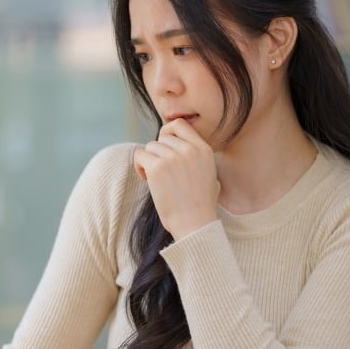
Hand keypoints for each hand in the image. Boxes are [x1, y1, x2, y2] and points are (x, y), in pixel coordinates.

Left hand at [133, 117, 219, 239]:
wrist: (194, 223)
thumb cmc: (200, 205)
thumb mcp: (210, 175)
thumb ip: (197, 158)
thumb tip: (178, 145)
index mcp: (204, 149)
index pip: (180, 125)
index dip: (168, 133)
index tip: (164, 148)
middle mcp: (189, 149)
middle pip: (162, 136)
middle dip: (158, 152)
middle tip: (160, 170)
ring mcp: (173, 157)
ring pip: (150, 146)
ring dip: (148, 160)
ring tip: (154, 178)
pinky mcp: (157, 167)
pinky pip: (139, 155)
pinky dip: (139, 166)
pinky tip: (146, 179)